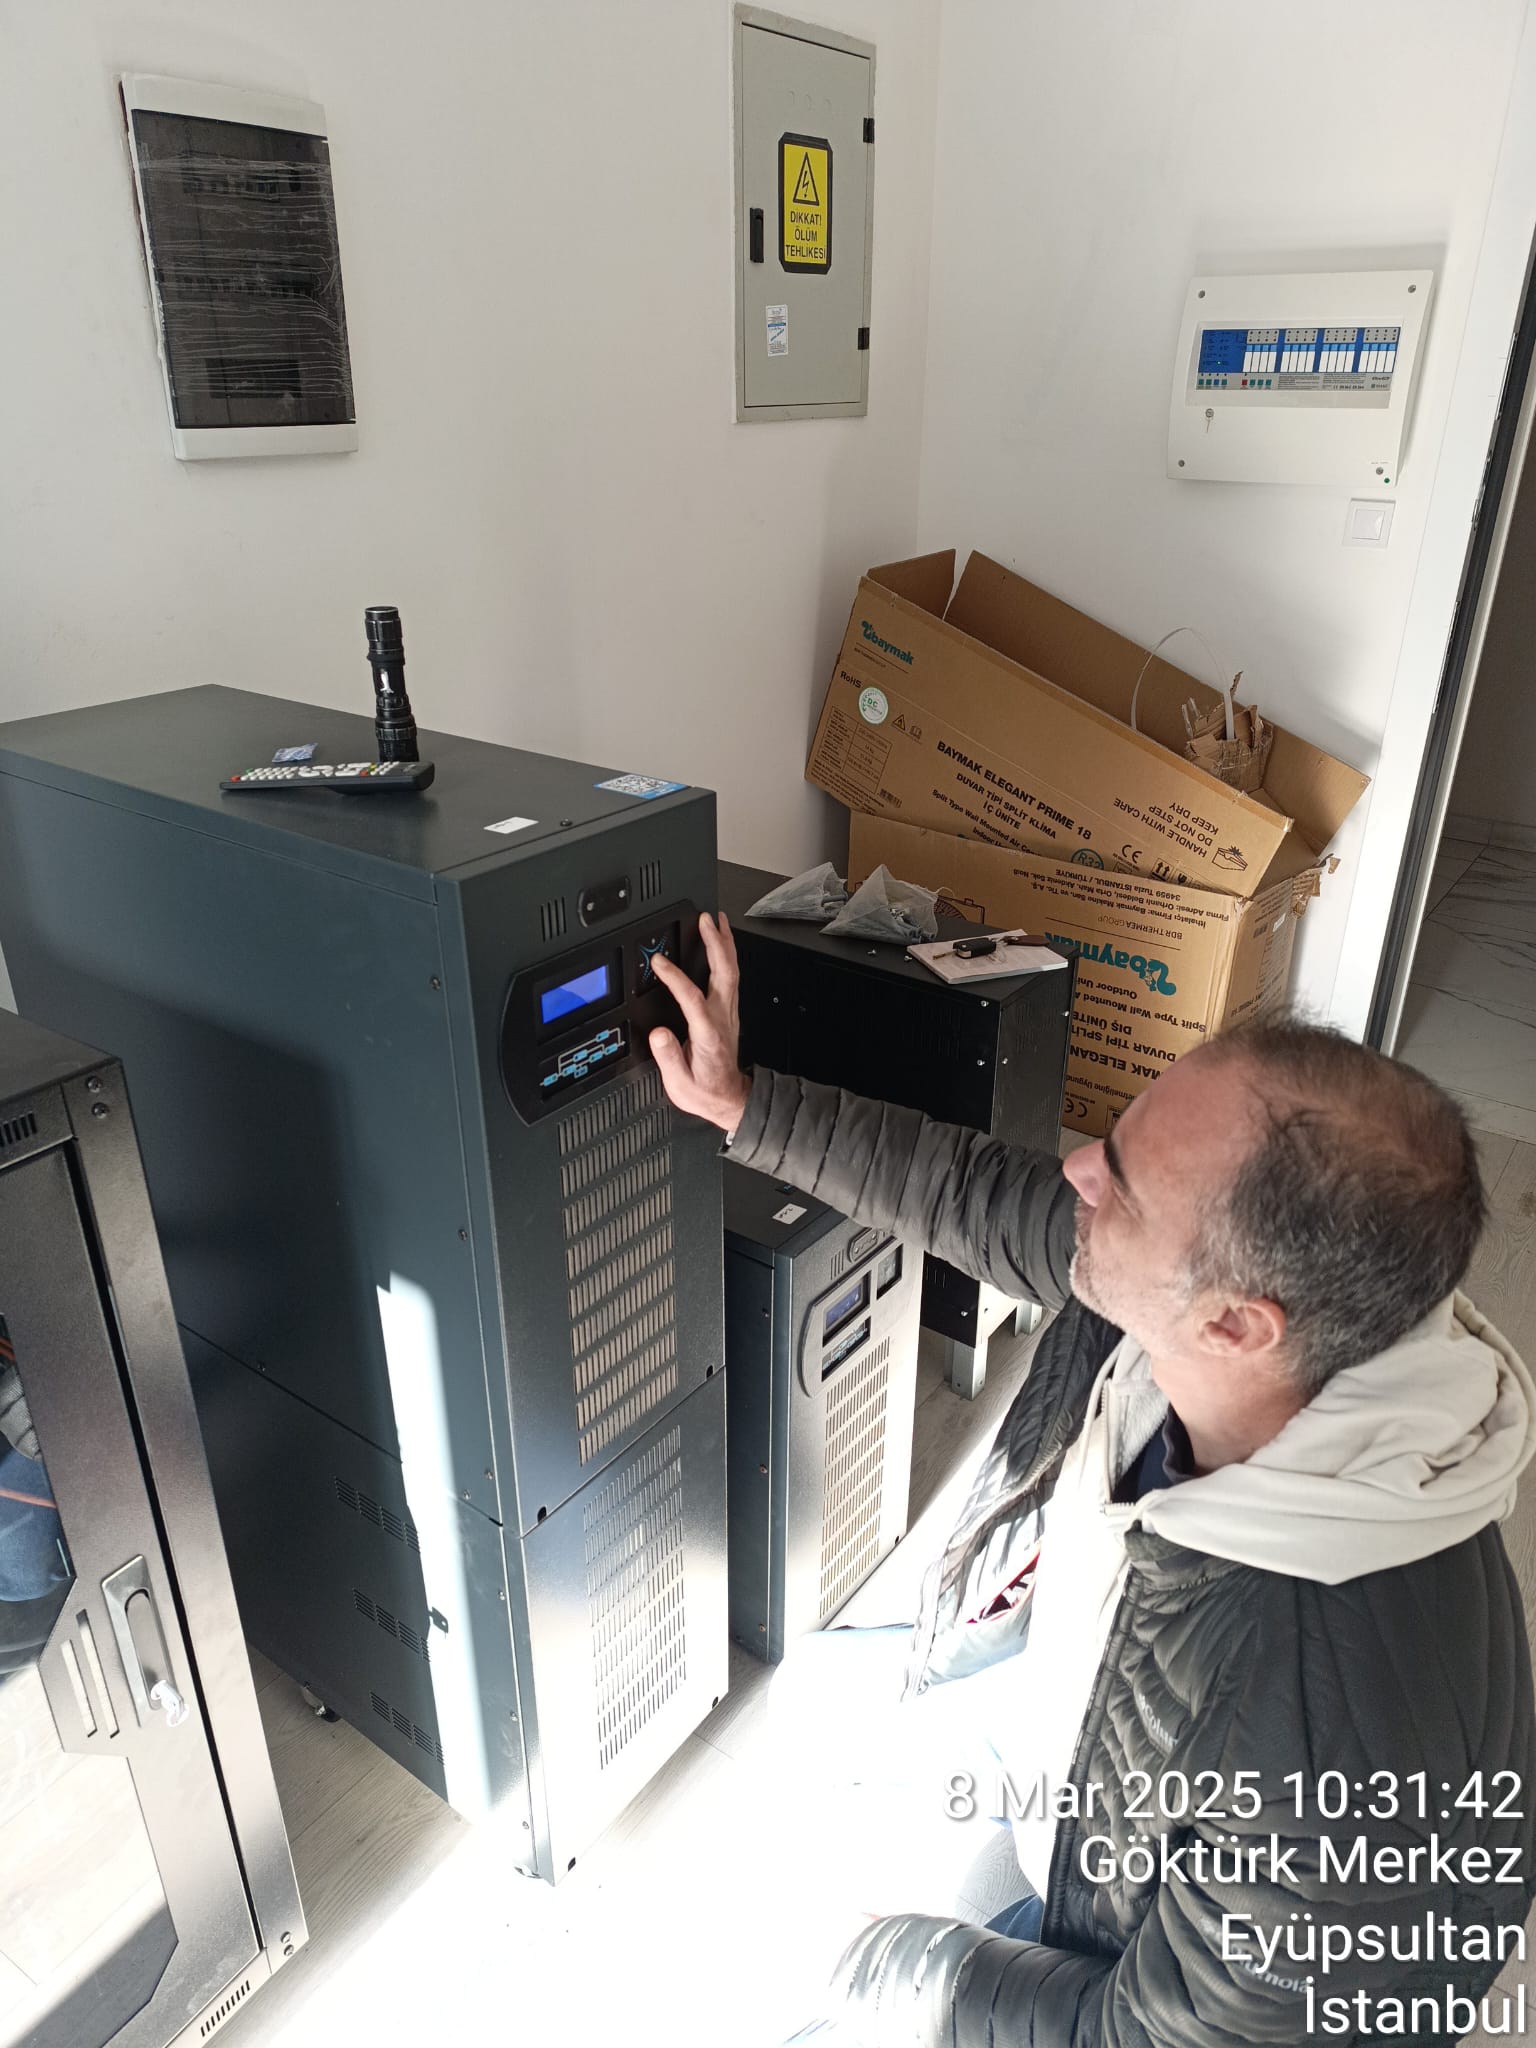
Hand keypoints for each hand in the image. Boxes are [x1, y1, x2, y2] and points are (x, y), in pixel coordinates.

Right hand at [648, 912, 751, 1132]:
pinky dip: (727, 955)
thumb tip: (658, 1035)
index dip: (676, 978)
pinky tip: (722, 944)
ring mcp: (728, 1012)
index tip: (659, 963)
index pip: (692, 998)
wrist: (728, 1099)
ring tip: (715, 921)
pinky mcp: (729, 1011)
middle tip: (704, 920)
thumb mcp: (680, 1084)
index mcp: (707, 1034)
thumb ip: (668, 1058)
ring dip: (725, 943)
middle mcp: (721, 1018)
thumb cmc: (705, 1090)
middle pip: (724, 973)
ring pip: (731, 970)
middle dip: (715, 943)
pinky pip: (731, 976)